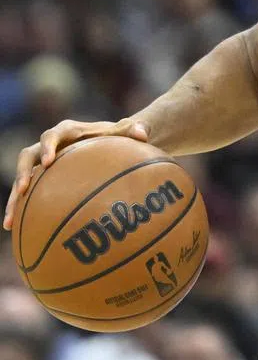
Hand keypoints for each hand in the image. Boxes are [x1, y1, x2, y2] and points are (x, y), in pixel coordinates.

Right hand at [4, 119, 148, 229]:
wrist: (108, 141)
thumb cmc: (117, 136)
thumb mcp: (126, 132)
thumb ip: (135, 129)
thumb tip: (143, 133)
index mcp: (67, 131)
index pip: (52, 135)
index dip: (47, 146)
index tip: (48, 161)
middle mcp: (50, 146)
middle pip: (28, 156)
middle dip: (22, 172)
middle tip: (22, 190)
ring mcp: (43, 163)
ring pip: (23, 178)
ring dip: (14, 199)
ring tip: (9, 221)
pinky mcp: (42, 178)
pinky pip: (28, 193)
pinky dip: (20, 209)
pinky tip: (14, 230)